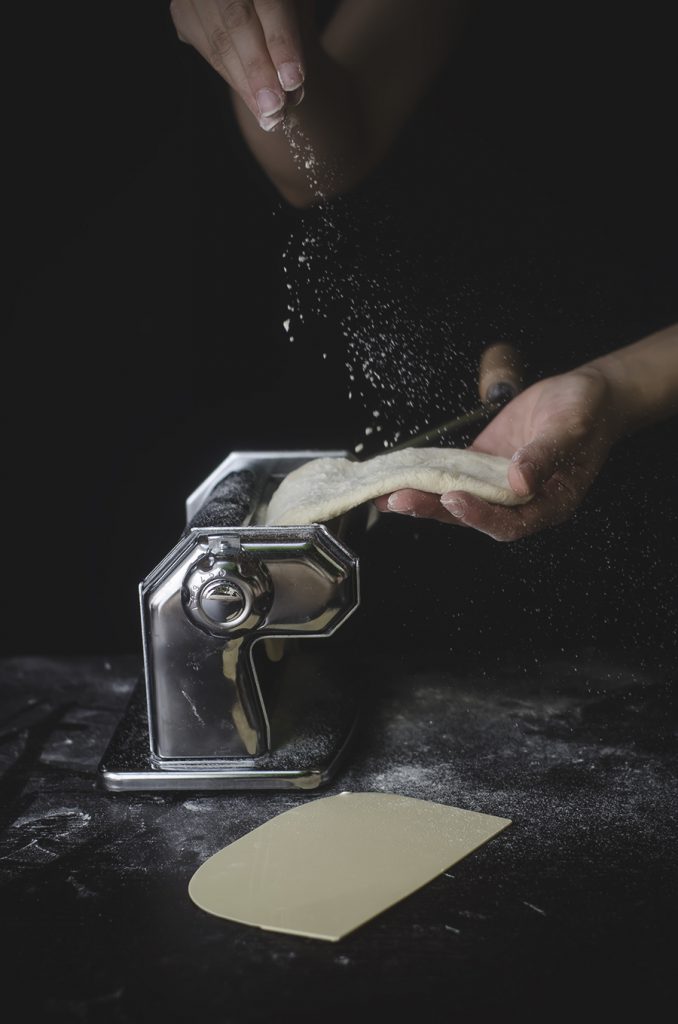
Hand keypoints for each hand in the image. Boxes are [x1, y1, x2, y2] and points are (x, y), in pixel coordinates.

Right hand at [170, 0, 305, 130]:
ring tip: (269, 116)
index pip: (269, 3)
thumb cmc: (284, 5)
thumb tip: (292, 88)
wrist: (254, 4)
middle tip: (275, 109)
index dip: (281, 42)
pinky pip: (208, 52)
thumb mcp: (298, 9)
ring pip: (219, 42)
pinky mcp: (183, 12)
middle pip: (237, 22)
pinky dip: (233, 79)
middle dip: (258, 71)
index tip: (294, 81)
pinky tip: (253, 102)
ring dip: (245, 85)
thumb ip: (294, 39)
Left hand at [374, 365, 625, 540]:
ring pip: (457, 498)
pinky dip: (429, 476)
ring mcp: (497, 485)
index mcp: (548, 503)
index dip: (480, 516)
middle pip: (473, 515)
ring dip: (424, 497)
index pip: (510, 523)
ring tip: (389, 494)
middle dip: (435, 509)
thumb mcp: (571, 429)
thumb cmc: (586, 414)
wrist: (581, 394)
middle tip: (401, 500)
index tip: (454, 499)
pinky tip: (403, 474)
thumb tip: (519, 480)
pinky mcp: (482, 466)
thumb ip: (545, 455)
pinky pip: (453, 475)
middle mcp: (519, 501)